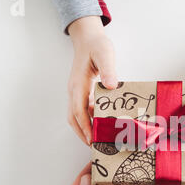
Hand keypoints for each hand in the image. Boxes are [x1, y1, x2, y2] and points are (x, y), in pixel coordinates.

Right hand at [67, 16, 117, 144]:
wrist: (87, 38)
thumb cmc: (96, 46)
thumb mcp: (105, 54)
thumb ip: (108, 69)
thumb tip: (110, 86)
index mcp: (79, 84)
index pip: (79, 111)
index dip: (85, 127)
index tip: (91, 140)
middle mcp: (74, 90)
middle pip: (73, 118)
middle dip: (82, 133)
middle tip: (93, 146)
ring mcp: (76, 91)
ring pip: (76, 115)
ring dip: (84, 128)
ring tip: (98, 139)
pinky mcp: (81, 91)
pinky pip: (82, 109)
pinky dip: (89, 119)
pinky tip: (101, 123)